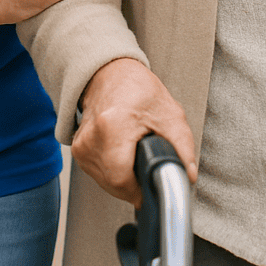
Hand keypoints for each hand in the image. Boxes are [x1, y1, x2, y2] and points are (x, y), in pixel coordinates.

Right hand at [73, 57, 197, 206]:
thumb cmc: (138, 90)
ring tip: (134, 156)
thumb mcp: (171, 115)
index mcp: (113, 126)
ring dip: (123, 179)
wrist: (110, 74)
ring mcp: (81, 145)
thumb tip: (188, 176)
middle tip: (147, 167)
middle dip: (134, 185)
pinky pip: (97, 174)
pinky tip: (122, 155)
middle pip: (112, 183)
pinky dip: (112, 171)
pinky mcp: (77, 150)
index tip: (150, 188)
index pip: (120, 178)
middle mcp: (91, 137)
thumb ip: (183, 148)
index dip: (138, 190)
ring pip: (104, 182)